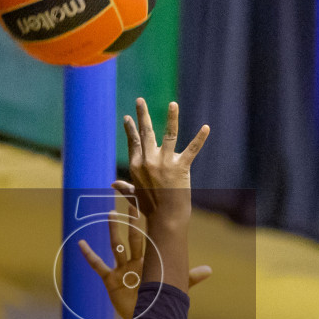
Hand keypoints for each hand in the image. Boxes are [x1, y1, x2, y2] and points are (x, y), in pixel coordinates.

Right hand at [77, 192, 212, 318]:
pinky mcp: (111, 280)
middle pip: (133, 237)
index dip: (149, 223)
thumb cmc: (159, 302)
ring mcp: (122, 269)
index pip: (150, 238)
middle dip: (132, 221)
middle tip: (132, 201)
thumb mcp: (175, 289)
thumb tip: (209, 270)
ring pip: (117, 246)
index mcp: (149, 261)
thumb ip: (190, 278)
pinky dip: (89, 255)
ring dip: (114, 231)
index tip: (149, 206)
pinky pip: (98, 265)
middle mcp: (135, 261)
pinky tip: (81, 244)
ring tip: (111, 214)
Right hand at [122, 98, 206, 228]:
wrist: (166, 218)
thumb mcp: (134, 195)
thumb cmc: (150, 209)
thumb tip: (113, 183)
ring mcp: (164, 163)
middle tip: (140, 100)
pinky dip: (200, 138)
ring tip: (173, 104)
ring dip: (171, 118)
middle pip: (145, 133)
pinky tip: (206, 128)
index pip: (133, 142)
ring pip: (168, 135)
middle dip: (142, 115)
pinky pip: (191, 149)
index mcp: (136, 166)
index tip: (128, 117)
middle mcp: (148, 161)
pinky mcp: (181, 167)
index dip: (130, 129)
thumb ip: (125, 186)